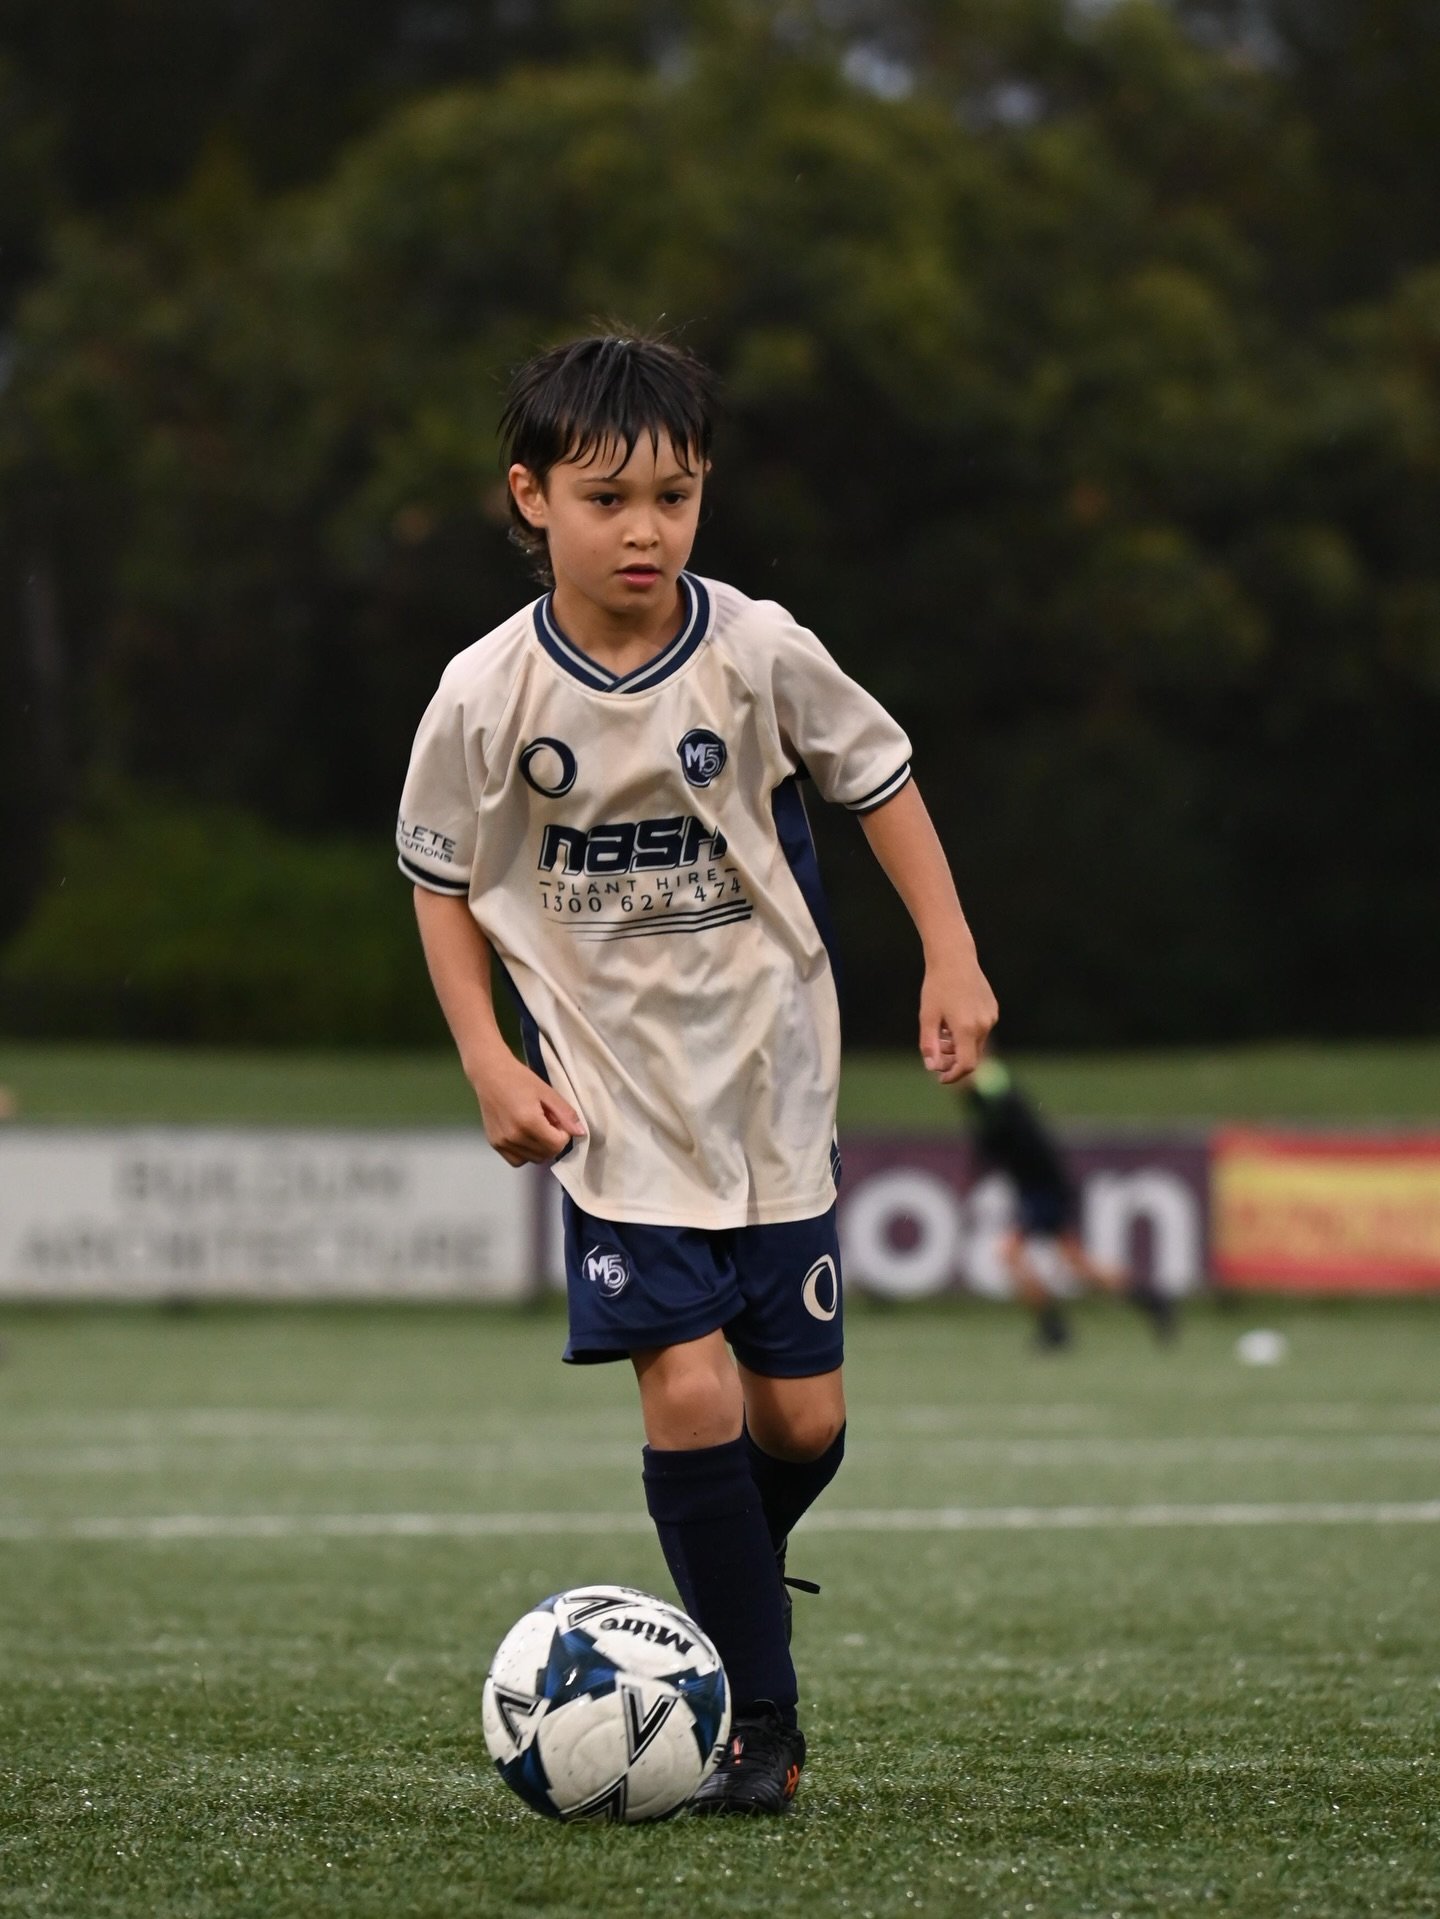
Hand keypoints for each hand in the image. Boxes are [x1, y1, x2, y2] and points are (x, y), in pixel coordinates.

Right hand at [469, 1052, 586, 1165]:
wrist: (489, 1074)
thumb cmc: (519, 1078)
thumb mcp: (547, 1092)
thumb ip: (565, 1114)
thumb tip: (580, 1133)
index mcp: (528, 1122)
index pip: (557, 1145)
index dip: (563, 1134)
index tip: (557, 1120)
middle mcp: (514, 1137)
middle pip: (546, 1154)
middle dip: (553, 1141)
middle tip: (547, 1122)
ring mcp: (502, 1143)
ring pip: (533, 1159)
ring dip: (541, 1148)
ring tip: (535, 1128)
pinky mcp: (494, 1144)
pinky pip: (517, 1160)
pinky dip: (525, 1153)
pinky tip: (525, 1136)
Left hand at [919, 950, 997, 1084]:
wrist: (954, 958)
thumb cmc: (937, 987)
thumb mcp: (927, 1017)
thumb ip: (929, 1044)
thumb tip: (931, 1067)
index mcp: (966, 1028)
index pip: (966, 1065)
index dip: (953, 1075)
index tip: (941, 1078)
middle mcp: (983, 1024)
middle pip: (971, 1056)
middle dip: (953, 1060)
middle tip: (936, 1053)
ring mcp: (991, 1016)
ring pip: (976, 1043)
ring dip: (960, 1046)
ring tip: (941, 1033)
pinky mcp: (993, 1008)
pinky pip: (981, 1029)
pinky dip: (967, 1033)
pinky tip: (952, 1020)